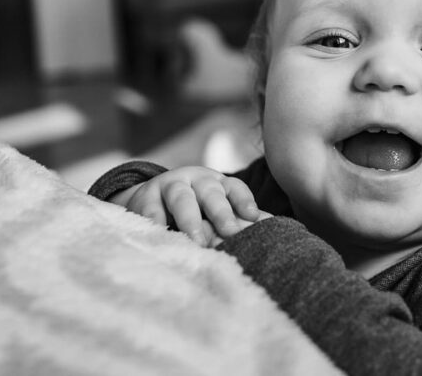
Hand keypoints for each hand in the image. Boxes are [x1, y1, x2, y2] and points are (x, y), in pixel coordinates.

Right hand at [115, 166, 263, 245]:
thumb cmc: (194, 209)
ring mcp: (170, 186)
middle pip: (210, 192)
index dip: (244, 201)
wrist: (148, 199)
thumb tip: (275, 230)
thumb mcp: (215, 209)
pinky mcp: (146, 197)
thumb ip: (239, 219)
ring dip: (189, 218)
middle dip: (221, 211)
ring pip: (182, 197)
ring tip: (196, 240)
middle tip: (229, 231)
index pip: (234, 188)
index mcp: (217, 184)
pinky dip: (156, 220)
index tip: (254, 216)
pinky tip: (162, 232)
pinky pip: (151, 208)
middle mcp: (195, 180)